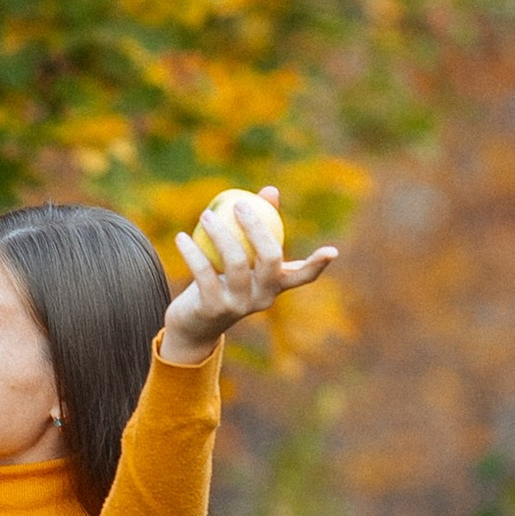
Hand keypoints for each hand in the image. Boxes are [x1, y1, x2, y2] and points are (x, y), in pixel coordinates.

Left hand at [160, 185, 336, 363]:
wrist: (194, 325)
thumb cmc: (222, 282)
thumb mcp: (241, 256)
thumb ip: (259, 224)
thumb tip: (270, 190)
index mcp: (275, 285)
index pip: (303, 276)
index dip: (317, 265)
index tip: (332, 251)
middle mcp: (263, 297)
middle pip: (270, 259)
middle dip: (257, 228)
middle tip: (239, 204)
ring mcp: (239, 305)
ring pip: (236, 263)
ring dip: (220, 233)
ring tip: (206, 215)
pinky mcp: (213, 309)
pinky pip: (204, 274)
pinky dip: (192, 252)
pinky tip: (183, 237)